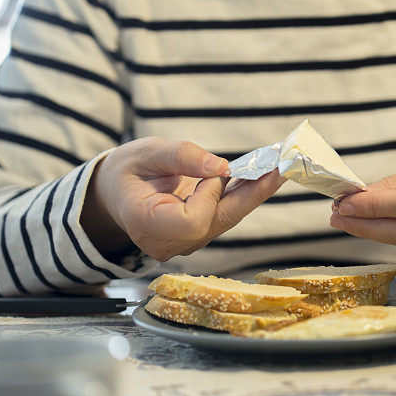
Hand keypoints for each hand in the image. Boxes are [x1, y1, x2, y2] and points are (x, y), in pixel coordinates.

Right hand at [81, 137, 283, 260]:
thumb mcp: (146, 152)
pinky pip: (224, 215)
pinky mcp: (198, 235)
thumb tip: (221, 166)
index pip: (192, 221)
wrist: (115, 193)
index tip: (210, 171)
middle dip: (251, 193)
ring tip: (277, 167)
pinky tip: (261, 175)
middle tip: (280, 168)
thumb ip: (182, 156)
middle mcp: (168, 243)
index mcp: (146, 225)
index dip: (208, 195)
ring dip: (252, 192)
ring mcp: (185, 243)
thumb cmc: (125, 172)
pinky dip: (242, 194)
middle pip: (219, 222)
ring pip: (227, 218)